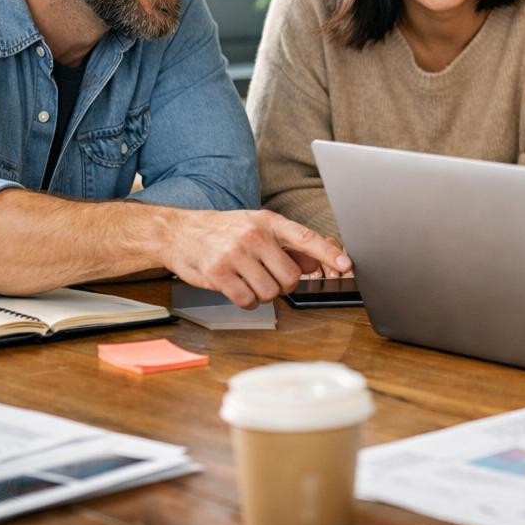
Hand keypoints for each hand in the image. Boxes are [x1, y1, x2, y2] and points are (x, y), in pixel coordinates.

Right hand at [162, 211, 350, 307]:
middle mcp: (254, 236)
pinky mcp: (218, 274)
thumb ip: (286, 246)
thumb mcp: (256, 227)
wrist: (179, 232)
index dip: (328, 253)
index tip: (345, 264)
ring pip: (269, 292)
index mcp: (268, 222)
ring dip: (262, 294)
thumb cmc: (222, 230)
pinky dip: (245, 301)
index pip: (306, 238)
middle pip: (290, 277)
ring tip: (248, 279)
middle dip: (283, 285)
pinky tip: (236, 288)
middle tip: (268, 277)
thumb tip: (314, 263)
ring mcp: (235, 255)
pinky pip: (247, 301)